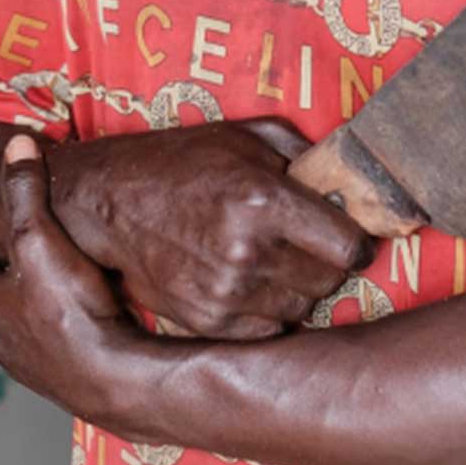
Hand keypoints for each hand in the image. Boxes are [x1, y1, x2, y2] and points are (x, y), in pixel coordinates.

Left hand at [0, 136, 145, 419]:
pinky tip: (51, 334)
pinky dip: (32, 337)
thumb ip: (26, 190)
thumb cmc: (70, 309)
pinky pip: (31, 352)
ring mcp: (21, 361)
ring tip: (7, 303)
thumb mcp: (42, 237)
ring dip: (0, 316)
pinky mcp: (52, 379)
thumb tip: (16, 144)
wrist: (109, 377)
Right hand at [52, 117, 372, 339]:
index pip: (349, 247)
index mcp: (264, 200)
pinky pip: (269, 329)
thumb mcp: (243, 135)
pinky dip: (267, 310)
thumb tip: (346, 175)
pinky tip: (248, 280)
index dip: (356, 242)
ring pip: (301, 308)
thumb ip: (302, 152)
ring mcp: (227, 292)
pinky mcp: (208, 320)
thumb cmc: (179, 162)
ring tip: (272, 259)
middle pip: (330, 281)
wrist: (109, 202)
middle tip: (306, 243)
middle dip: (326, 262)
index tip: (350, 237)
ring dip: (296, 287)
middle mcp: (248, 251)